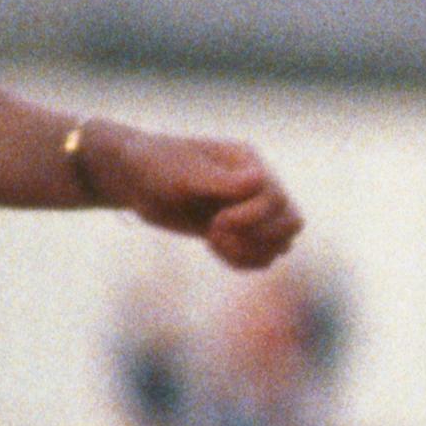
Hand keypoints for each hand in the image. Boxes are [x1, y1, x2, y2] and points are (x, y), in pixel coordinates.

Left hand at [93, 127, 302, 269]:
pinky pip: (263, 258)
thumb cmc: (154, 166)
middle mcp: (259, 186)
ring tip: (215, 243)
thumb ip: (221, 179)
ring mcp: (252, 210)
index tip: (216, 221)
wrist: (133, 178)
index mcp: (250, 163)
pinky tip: (215, 250)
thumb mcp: (183, 172)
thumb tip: (261, 178)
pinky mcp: (240, 232)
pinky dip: (244, 262)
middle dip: (259, 236)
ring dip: (251, 252)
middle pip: (292, 222)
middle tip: (218, 232)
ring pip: (283, 244)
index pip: (277, 198)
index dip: (251, 217)